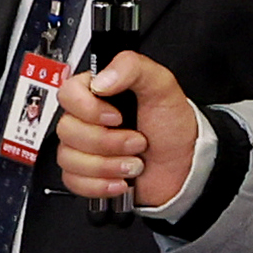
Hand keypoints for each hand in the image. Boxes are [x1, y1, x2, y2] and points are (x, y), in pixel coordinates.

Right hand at [55, 49, 198, 209]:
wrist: (186, 168)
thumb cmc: (174, 128)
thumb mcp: (163, 87)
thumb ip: (132, 68)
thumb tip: (100, 80)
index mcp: (99, 93)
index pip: (67, 94)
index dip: (87, 109)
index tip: (115, 117)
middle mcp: (87, 120)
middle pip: (66, 130)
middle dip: (107, 142)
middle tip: (136, 141)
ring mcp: (84, 148)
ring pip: (68, 158)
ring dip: (107, 165)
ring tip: (134, 163)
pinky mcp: (84, 174)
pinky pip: (72, 180)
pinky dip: (100, 184)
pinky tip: (121, 179)